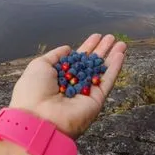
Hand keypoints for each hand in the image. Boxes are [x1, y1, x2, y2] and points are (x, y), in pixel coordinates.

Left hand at [9, 33, 126, 138]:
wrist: (39, 118)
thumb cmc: (33, 91)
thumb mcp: (39, 65)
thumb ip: (55, 55)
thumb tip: (68, 48)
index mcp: (59, 77)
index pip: (76, 59)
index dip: (87, 47)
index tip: (96, 36)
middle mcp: (74, 85)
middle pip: (91, 64)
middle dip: (101, 50)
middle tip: (111, 37)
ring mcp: (86, 93)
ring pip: (102, 71)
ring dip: (112, 57)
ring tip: (122, 43)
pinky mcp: (96, 100)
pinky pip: (107, 81)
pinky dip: (115, 68)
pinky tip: (121, 54)